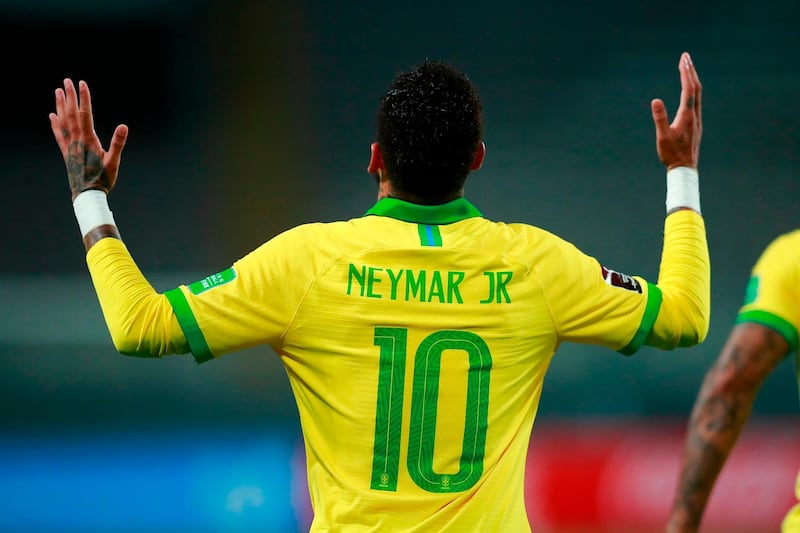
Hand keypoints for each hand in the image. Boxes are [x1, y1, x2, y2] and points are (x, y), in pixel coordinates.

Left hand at [49, 79, 128, 200]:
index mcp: (88, 140)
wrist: (87, 195)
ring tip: (58, 92)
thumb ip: (118, 143)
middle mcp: (76, 140)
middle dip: (70, 96)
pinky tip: (52, 116)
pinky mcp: (66, 152)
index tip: (82, 83)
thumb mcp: (114, 161)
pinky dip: (55, 124)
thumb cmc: (103, 179)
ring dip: (60, 105)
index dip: (84, 97)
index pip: (85, 113)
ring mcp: (69, 146)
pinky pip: (59, 135)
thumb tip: (123, 126)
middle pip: (71, 113)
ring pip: (63, 121)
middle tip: (67, 81)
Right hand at [651, 52, 701, 169]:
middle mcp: (695, 114)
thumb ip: (660, 118)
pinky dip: (692, 90)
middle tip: (685, 57)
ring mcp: (697, 119)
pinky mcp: (695, 123)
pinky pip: (696, 101)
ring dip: (692, 79)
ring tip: (687, 68)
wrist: (685, 168)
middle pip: (696, 88)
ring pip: (697, 94)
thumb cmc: (672, 154)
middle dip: (690, 71)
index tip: (683, 59)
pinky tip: (689, 90)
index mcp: (687, 115)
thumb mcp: (662, 137)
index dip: (686, 73)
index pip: (688, 89)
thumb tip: (655, 100)